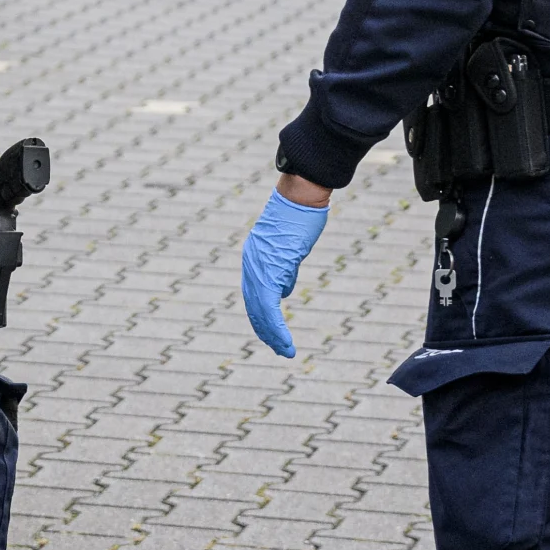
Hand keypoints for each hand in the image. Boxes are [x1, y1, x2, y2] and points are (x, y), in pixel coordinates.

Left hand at [240, 189, 330, 356]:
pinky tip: (284, 342)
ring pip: (260, 312)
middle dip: (266, 331)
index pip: (254, 296)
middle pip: (254, 307)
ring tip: (285, 351)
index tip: (272, 334)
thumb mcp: (288, 248)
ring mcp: (258, 269)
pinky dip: (276, 328)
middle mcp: (250, 266)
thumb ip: (284, 270)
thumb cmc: (299, 217)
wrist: (299, 198)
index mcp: (253, 260)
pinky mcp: (270, 271)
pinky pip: (269, 308)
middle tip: (279, 349)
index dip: (262, 317)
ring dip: (272, 335)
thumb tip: (283, 291)